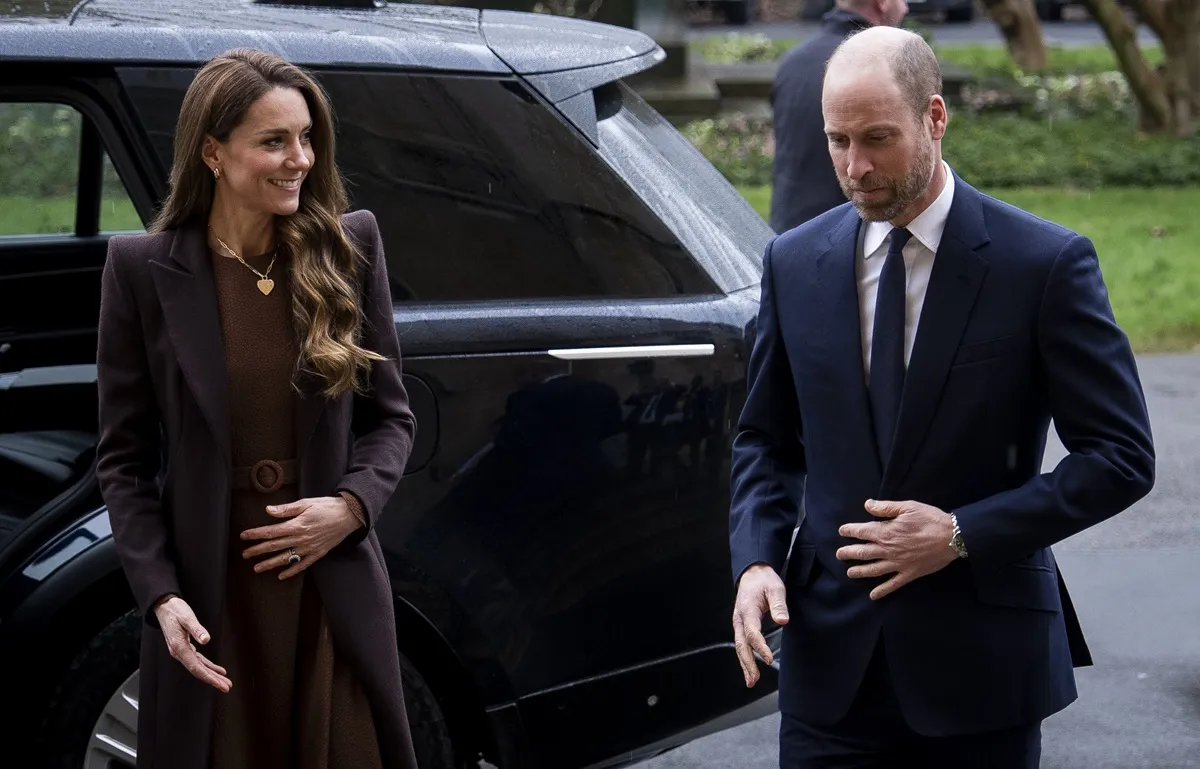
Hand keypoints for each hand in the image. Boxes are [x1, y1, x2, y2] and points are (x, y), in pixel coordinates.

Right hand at [153, 596, 231, 692]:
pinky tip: (216, 670)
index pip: (196, 668)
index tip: (220, 684)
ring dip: (212, 674)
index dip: (209, 677)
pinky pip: (198, 660)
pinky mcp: (185, 647)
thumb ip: (197, 629)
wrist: (164, 606)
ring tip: (224, 681)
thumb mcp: (187, 618)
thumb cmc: (175, 611)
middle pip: (198, 671)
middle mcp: (180, 652)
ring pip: (199, 667)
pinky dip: (208, 666)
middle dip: (213, 680)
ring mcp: (182, 651)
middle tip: (226, 687)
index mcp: (179, 648)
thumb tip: (206, 639)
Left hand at [240, 496, 360, 578]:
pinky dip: (291, 571)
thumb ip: (286, 509)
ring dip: (270, 563)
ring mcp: (309, 548)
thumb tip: (268, 510)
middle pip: (275, 546)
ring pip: (286, 558)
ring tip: (257, 568)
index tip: (244, 536)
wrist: (349, 515)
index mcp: (296, 525)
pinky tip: (281, 575)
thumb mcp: (306, 503)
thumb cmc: (327, 507)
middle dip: (258, 550)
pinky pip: (302, 565)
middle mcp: (301, 539)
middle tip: (244, 554)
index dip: (256, 534)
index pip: (271, 531)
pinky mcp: (318, 554)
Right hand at [731, 563, 788, 687]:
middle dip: (747, 663)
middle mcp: (739, 618)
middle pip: (741, 644)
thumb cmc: (764, 580)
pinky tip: (749, 669)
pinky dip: (744, 658)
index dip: (760, 647)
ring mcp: (738, 622)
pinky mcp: (742, 625)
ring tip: (751, 681)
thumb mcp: (775, 588)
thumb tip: (782, 621)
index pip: (752, 632)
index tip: (768, 659)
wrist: (752, 573)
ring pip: (739, 646)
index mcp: (747, 610)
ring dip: (744, 664)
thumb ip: (779, 605)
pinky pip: (741, 644)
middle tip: (754, 679)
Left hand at [837, 499, 957, 600]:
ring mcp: (898, 564)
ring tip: (849, 573)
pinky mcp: (909, 574)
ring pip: (873, 570)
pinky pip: (892, 584)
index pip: (861, 532)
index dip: (849, 531)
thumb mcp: (908, 507)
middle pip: (862, 553)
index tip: (842, 531)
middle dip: (848, 553)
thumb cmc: (930, 519)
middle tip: (839, 554)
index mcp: (886, 532)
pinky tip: (873, 595)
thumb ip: (885, 507)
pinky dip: (882, 591)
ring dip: (859, 572)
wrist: (952, 537)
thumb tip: (867, 505)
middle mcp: (888, 550)